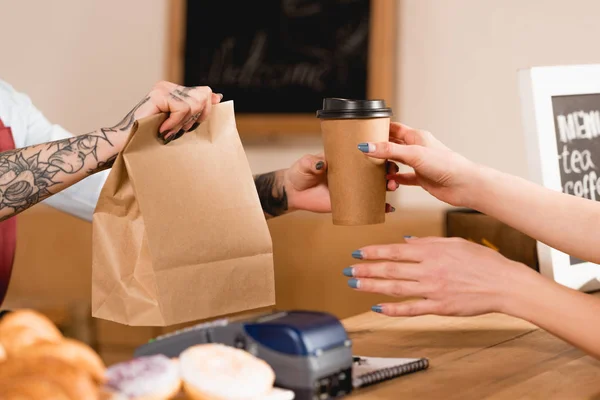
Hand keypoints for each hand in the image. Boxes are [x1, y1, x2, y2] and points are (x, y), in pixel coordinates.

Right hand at [105, 81, 222, 144]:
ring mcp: (162, 89)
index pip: (204, 92)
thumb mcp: (180, 124)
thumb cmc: (152, 138)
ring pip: (194, 104)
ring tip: (169, 131)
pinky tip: (163, 130)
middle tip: (180, 130)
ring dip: (184, 123)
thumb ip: (196, 111)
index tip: (198, 123)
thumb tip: (217, 97)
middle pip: (203, 96)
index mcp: (174, 91)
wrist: (127, 144)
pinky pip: (182, 109)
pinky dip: (175, 124)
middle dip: (196, 117)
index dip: (207, 108)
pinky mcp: (158, 95)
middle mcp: (168, 86)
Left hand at [284, 154, 397, 212]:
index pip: (365, 154)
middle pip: (376, 170)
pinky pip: (366, 205)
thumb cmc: (300, 173)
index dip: (379, 153)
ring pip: (375, 187)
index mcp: (345, 160)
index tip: (388, 155)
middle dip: (389, 171)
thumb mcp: (306, 164)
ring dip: (387, 187)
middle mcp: (352, 173)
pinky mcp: (348, 203)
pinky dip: (378, 208)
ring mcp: (352, 188)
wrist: (294, 192)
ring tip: (392, 187)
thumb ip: (312, 163)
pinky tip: (387, 209)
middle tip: (391, 174)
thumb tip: (322, 164)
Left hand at [344, 236, 540, 316]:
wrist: (504, 283)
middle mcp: (429, 269)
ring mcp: (433, 289)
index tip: (357, 252)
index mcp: (432, 251)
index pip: (395, 250)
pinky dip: (393, 309)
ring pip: (396, 288)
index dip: (373, 252)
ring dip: (372, 286)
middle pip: (390, 269)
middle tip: (348, 270)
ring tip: (355, 285)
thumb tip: (404, 242)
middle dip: (366, 269)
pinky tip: (378, 308)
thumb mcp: (454, 243)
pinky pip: (412, 309)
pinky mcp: (440, 307)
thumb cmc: (482, 260)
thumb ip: (427, 243)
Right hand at [357, 122, 478, 206]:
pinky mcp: (422, 178)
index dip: (381, 128)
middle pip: (394, 145)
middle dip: (380, 149)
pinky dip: (396, 179)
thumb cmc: (446, 164)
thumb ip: (389, 150)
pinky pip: (404, 177)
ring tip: (379, 172)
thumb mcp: (413, 155)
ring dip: (387, 167)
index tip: (365, 131)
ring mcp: (419, 164)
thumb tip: (367, 146)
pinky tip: (390, 182)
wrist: (464, 185)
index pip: (394, 128)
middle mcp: (417, 148)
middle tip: (366, 153)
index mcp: (417, 137)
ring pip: (397, 162)